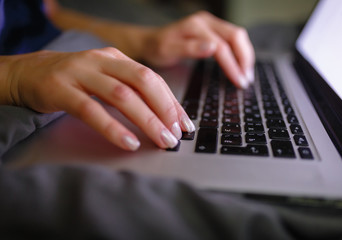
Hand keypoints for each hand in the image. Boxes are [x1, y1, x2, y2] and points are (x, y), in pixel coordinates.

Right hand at [0, 48, 194, 150]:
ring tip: (161, 139)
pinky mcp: (61, 89)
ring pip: (121, 95)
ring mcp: (81, 73)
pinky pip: (91, 110)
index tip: (185, 123)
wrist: (29, 72)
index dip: (172, 102)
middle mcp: (102, 60)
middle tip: (176, 133)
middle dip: (165, 109)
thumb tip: (164, 117)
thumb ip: (132, 93)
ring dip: (146, 119)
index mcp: (117, 58)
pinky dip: (113, 128)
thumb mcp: (107, 80)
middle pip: (143, 82)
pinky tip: (128, 142)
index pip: (153, 79)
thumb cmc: (75, 80)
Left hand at [142, 11, 254, 88]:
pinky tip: (240, 65)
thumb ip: (189, 49)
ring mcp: (211, 24)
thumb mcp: (167, 51)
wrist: (150, 41)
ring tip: (246, 75)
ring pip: (238, 36)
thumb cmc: (156, 48)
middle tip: (246, 80)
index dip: (232, 65)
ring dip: (245, 55)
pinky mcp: (213, 30)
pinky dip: (239, 52)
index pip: (222, 46)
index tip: (239, 81)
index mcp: (195, 26)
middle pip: (236, 36)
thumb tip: (213, 48)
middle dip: (244, 59)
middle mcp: (206, 21)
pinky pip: (233, 38)